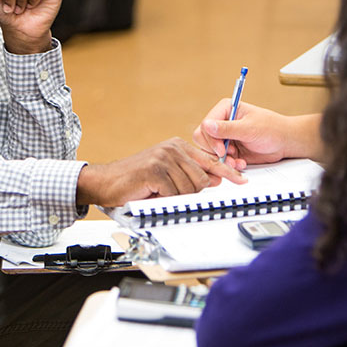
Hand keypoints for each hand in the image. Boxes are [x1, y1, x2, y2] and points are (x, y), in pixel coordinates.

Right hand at [75, 138, 245, 206]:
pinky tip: (152, 193)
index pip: (210, 160)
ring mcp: (164, 157)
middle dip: (190, 193)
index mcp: (178, 146)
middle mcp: (173, 148)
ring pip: (190, 188)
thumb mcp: (166, 175)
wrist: (105, 182)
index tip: (242, 179)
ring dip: (175, 197)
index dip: (227, 171)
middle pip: (202, 179)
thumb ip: (189, 175)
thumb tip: (214, 180)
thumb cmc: (135, 181)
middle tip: (169, 193)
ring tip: (158, 192)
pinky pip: (174, 194)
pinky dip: (164, 200)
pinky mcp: (156, 169)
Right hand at [192, 100, 319, 168]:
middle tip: (230, 156)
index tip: (222, 150)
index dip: (211, 140)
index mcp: (224, 109)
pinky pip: (220, 160)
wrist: (284, 142)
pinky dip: (229, 165)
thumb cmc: (271, 128)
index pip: (205, 125)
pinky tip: (241, 163)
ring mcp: (224, 137)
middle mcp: (221, 123)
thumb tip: (207, 125)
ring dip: (223, 160)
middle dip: (215, 151)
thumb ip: (228, 128)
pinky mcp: (229, 150)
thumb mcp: (249, 128)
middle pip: (202, 139)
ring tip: (238, 162)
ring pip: (209, 152)